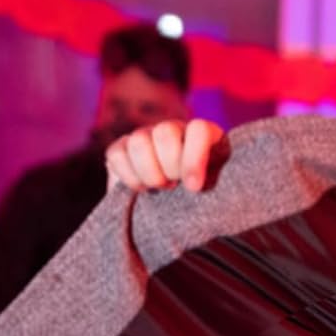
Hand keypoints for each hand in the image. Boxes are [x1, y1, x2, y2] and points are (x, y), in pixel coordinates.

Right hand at [105, 119, 225, 193]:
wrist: (175, 207)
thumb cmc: (203, 199)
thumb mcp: (218, 192)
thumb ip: (216, 185)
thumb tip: (197, 186)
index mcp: (205, 134)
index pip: (199, 129)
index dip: (194, 159)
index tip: (194, 187)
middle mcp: (174, 128)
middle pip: (165, 133)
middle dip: (170, 167)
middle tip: (175, 185)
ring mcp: (146, 135)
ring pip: (139, 142)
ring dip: (150, 173)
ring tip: (160, 186)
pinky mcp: (122, 147)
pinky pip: (117, 154)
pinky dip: (129, 176)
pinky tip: (142, 188)